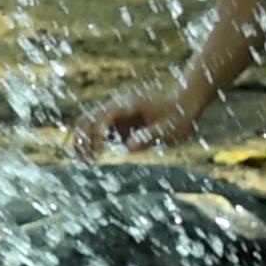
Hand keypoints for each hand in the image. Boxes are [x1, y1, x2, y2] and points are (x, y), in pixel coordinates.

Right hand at [71, 85, 199, 153]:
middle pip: (87, 118)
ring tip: (86, 161)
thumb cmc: (177, 117)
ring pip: (87, 123)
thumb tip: (128, 146)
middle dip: (82, 138)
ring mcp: (115, 113)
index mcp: (127, 104)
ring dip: (82, 140)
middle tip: (86, 160)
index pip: (102, 117)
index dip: (96, 135)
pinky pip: (96, 130)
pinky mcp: (117, 122)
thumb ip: (149, 136)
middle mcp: (117, 106)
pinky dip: (91, 142)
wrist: (183, 105)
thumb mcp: (169, 129)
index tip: (98, 153)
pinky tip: (93, 158)